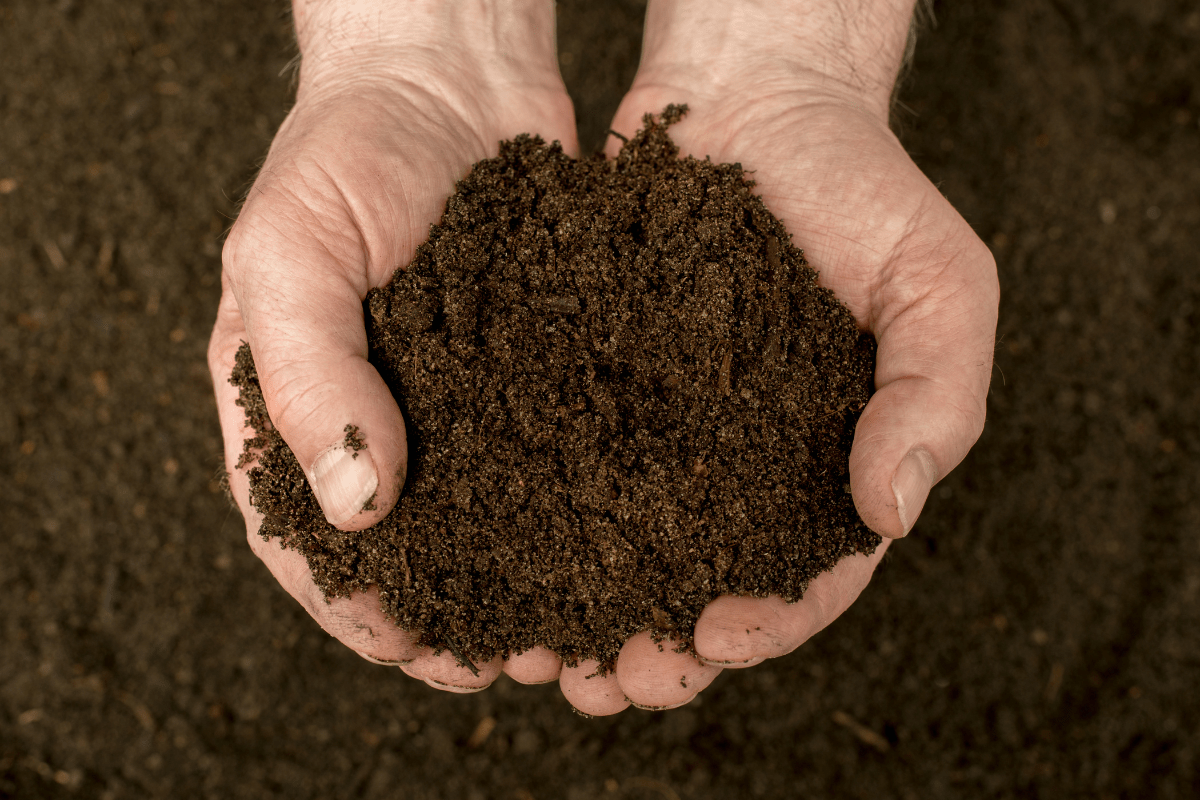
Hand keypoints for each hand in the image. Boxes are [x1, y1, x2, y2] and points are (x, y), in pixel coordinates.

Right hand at [207, 0, 577, 690]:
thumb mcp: (290, 253)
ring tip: (569, 635)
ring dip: (520, 587)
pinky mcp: (528, 375)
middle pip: (405, 552)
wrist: (446, 77)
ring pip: (484, 523)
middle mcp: (378, 419)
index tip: (414, 653)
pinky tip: (614, 548)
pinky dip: (571, 514)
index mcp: (294, 408)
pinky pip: (545, 460)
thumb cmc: (345, 152)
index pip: (306, 539)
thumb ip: (308, 378)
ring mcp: (455, 403)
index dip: (355, 608)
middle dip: (450, 620)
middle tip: (506, 670)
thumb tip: (358, 509)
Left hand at [560, 0, 998, 714]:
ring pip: (624, 548)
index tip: (713, 638)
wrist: (756, 99)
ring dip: (587, 612)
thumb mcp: (939, 282)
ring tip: (544, 655)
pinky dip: (536, 522)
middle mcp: (743, 462)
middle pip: (704, 585)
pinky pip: (564, 465)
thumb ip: (937, 396)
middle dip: (660, 648)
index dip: (768, 621)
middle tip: (609, 682)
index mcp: (829, 463)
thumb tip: (892, 510)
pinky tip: (501, 556)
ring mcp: (665, 429)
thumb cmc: (863, 188)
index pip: (810, 574)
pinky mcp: (596, 384)